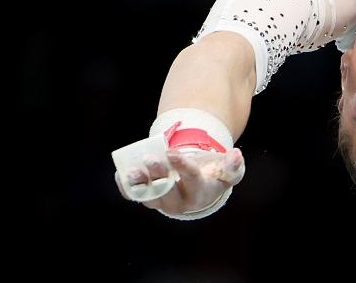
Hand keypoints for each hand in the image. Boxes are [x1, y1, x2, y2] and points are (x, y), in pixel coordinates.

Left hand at [115, 147, 244, 216]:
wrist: (199, 189)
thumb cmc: (214, 176)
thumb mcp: (228, 172)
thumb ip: (233, 165)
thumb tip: (235, 155)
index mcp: (200, 193)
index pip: (191, 180)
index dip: (182, 166)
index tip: (171, 152)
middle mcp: (180, 202)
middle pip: (167, 190)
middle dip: (157, 175)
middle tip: (150, 158)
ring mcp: (163, 203)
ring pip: (149, 197)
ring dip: (139, 184)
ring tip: (130, 171)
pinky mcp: (151, 200)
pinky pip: (136, 197)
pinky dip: (127, 188)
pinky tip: (121, 175)